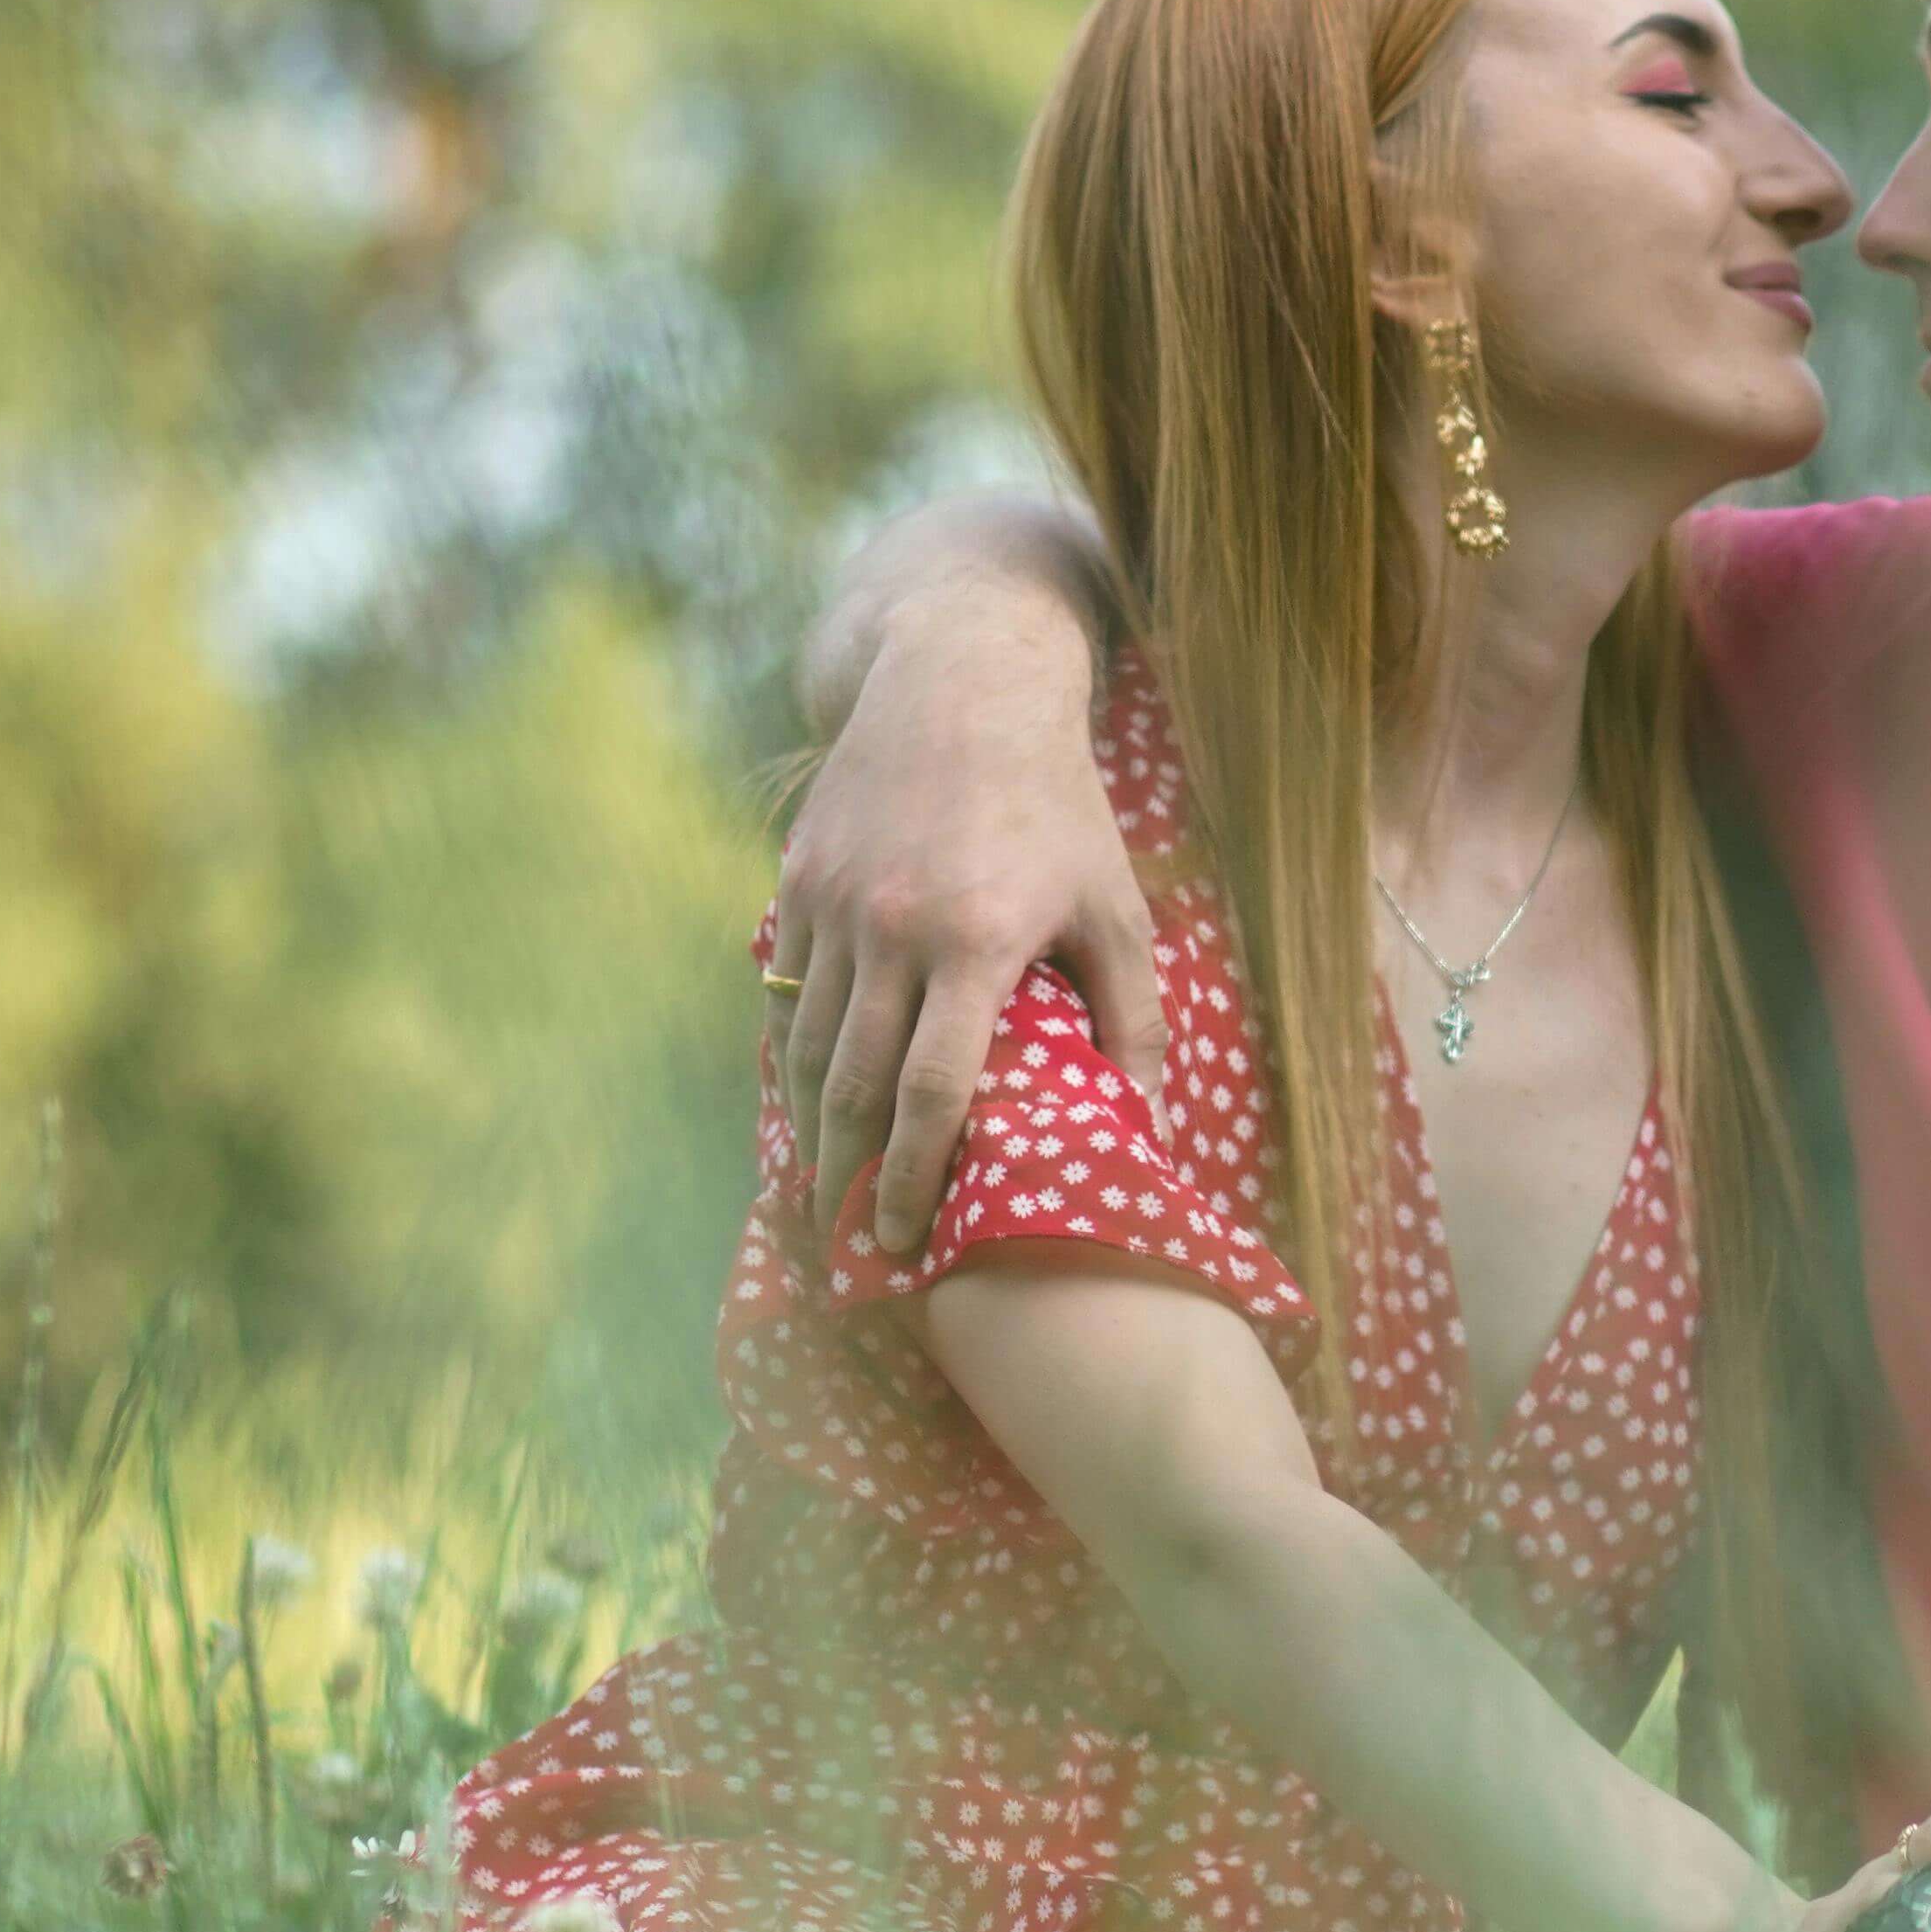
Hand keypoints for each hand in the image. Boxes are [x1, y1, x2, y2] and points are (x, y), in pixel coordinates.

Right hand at [768, 588, 1161, 1261]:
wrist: (962, 681)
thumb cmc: (1058, 806)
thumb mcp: (1115, 906)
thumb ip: (1134, 1023)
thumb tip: (1146, 1136)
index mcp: (979, 941)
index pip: (934, 1093)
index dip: (917, 1179)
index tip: (907, 1243)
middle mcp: (893, 926)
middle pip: (852, 1087)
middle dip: (845, 1181)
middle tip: (847, 1250)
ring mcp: (833, 902)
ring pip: (805, 1045)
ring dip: (807, 1132)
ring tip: (820, 1197)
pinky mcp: (797, 879)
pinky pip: (785, 992)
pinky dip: (788, 1056)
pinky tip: (800, 1106)